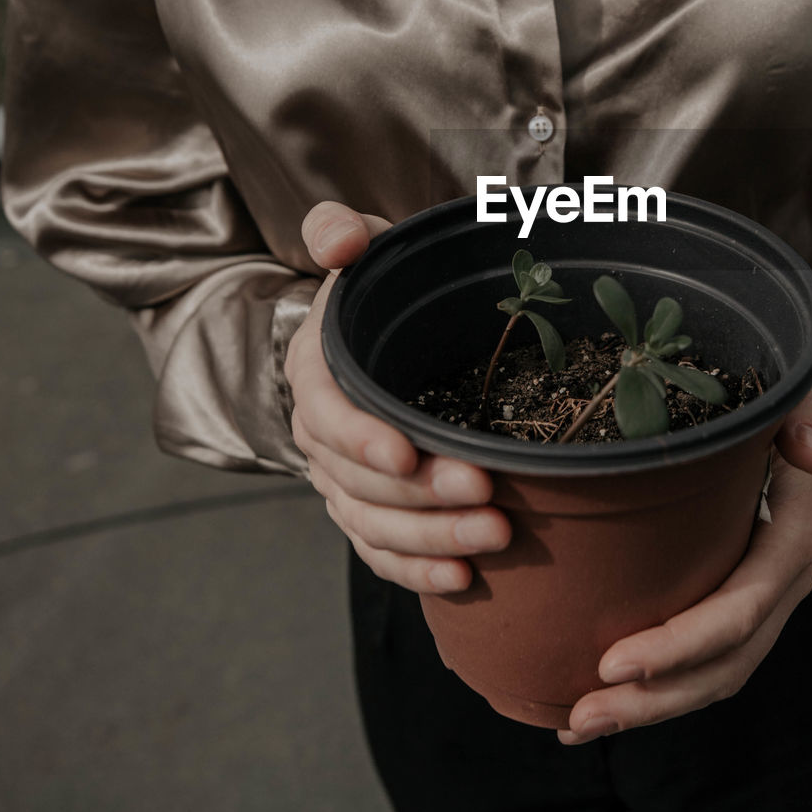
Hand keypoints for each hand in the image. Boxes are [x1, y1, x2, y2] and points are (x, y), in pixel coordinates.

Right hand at [286, 200, 511, 592]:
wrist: (390, 331)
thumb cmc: (385, 286)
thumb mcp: (365, 247)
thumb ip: (342, 230)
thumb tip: (336, 241)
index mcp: (316, 371)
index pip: (324, 413)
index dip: (359, 437)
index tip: (407, 452)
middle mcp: (321, 434)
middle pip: (358, 480)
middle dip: (422, 495)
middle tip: (489, 498)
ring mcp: (344, 479)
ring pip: (374, 523)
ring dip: (431, 538)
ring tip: (494, 539)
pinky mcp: (372, 510)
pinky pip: (382, 550)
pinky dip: (417, 570)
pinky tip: (464, 580)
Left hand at [559, 394, 811, 743]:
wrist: (786, 436)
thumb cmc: (770, 413)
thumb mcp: (787, 400)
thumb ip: (799, 415)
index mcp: (794, 540)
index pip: (742, 607)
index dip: (682, 643)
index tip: (612, 659)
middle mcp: (783, 587)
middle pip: (724, 664)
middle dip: (654, 696)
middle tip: (583, 710)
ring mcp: (761, 611)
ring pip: (711, 682)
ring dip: (647, 710)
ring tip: (577, 722)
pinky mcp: (733, 620)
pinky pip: (697, 673)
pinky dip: (648, 697)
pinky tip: (584, 709)